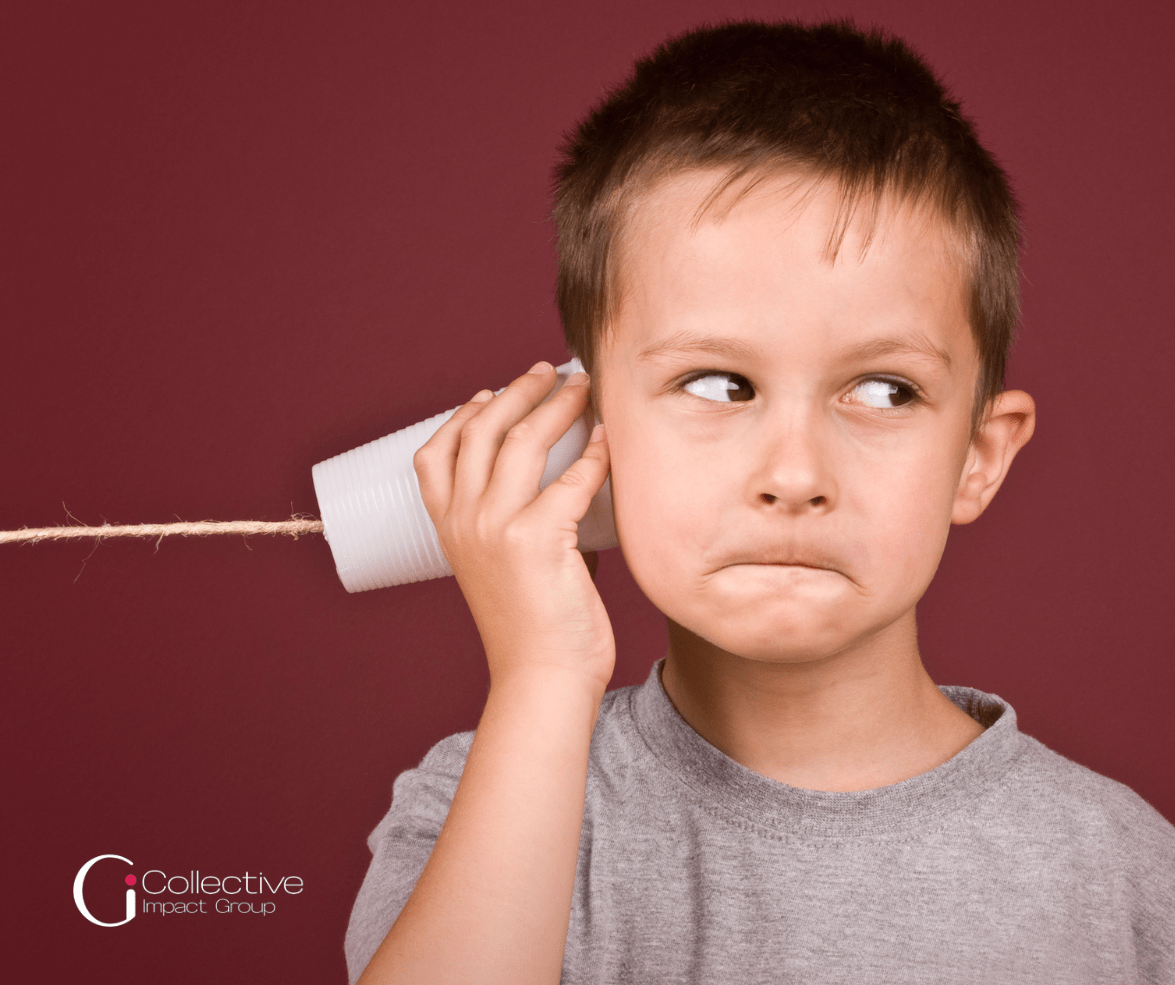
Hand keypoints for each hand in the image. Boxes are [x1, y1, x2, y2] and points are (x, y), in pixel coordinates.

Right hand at [413, 361, 613, 693]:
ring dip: (554, 404)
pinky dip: (595, 451)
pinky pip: (573, 476)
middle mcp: (464, 521)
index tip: (489, 392)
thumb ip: (522, 518)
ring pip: (521, 439)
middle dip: (515, 391)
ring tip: (579, 385)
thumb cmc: (535, 626)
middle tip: (546, 371)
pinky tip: (609, 438)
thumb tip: (568, 473)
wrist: (542, 679)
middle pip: (479, 430)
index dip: (460, 415)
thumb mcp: (504, 565)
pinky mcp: (536, 537)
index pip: (433, 454)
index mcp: (448, 529)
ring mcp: (496, 527)